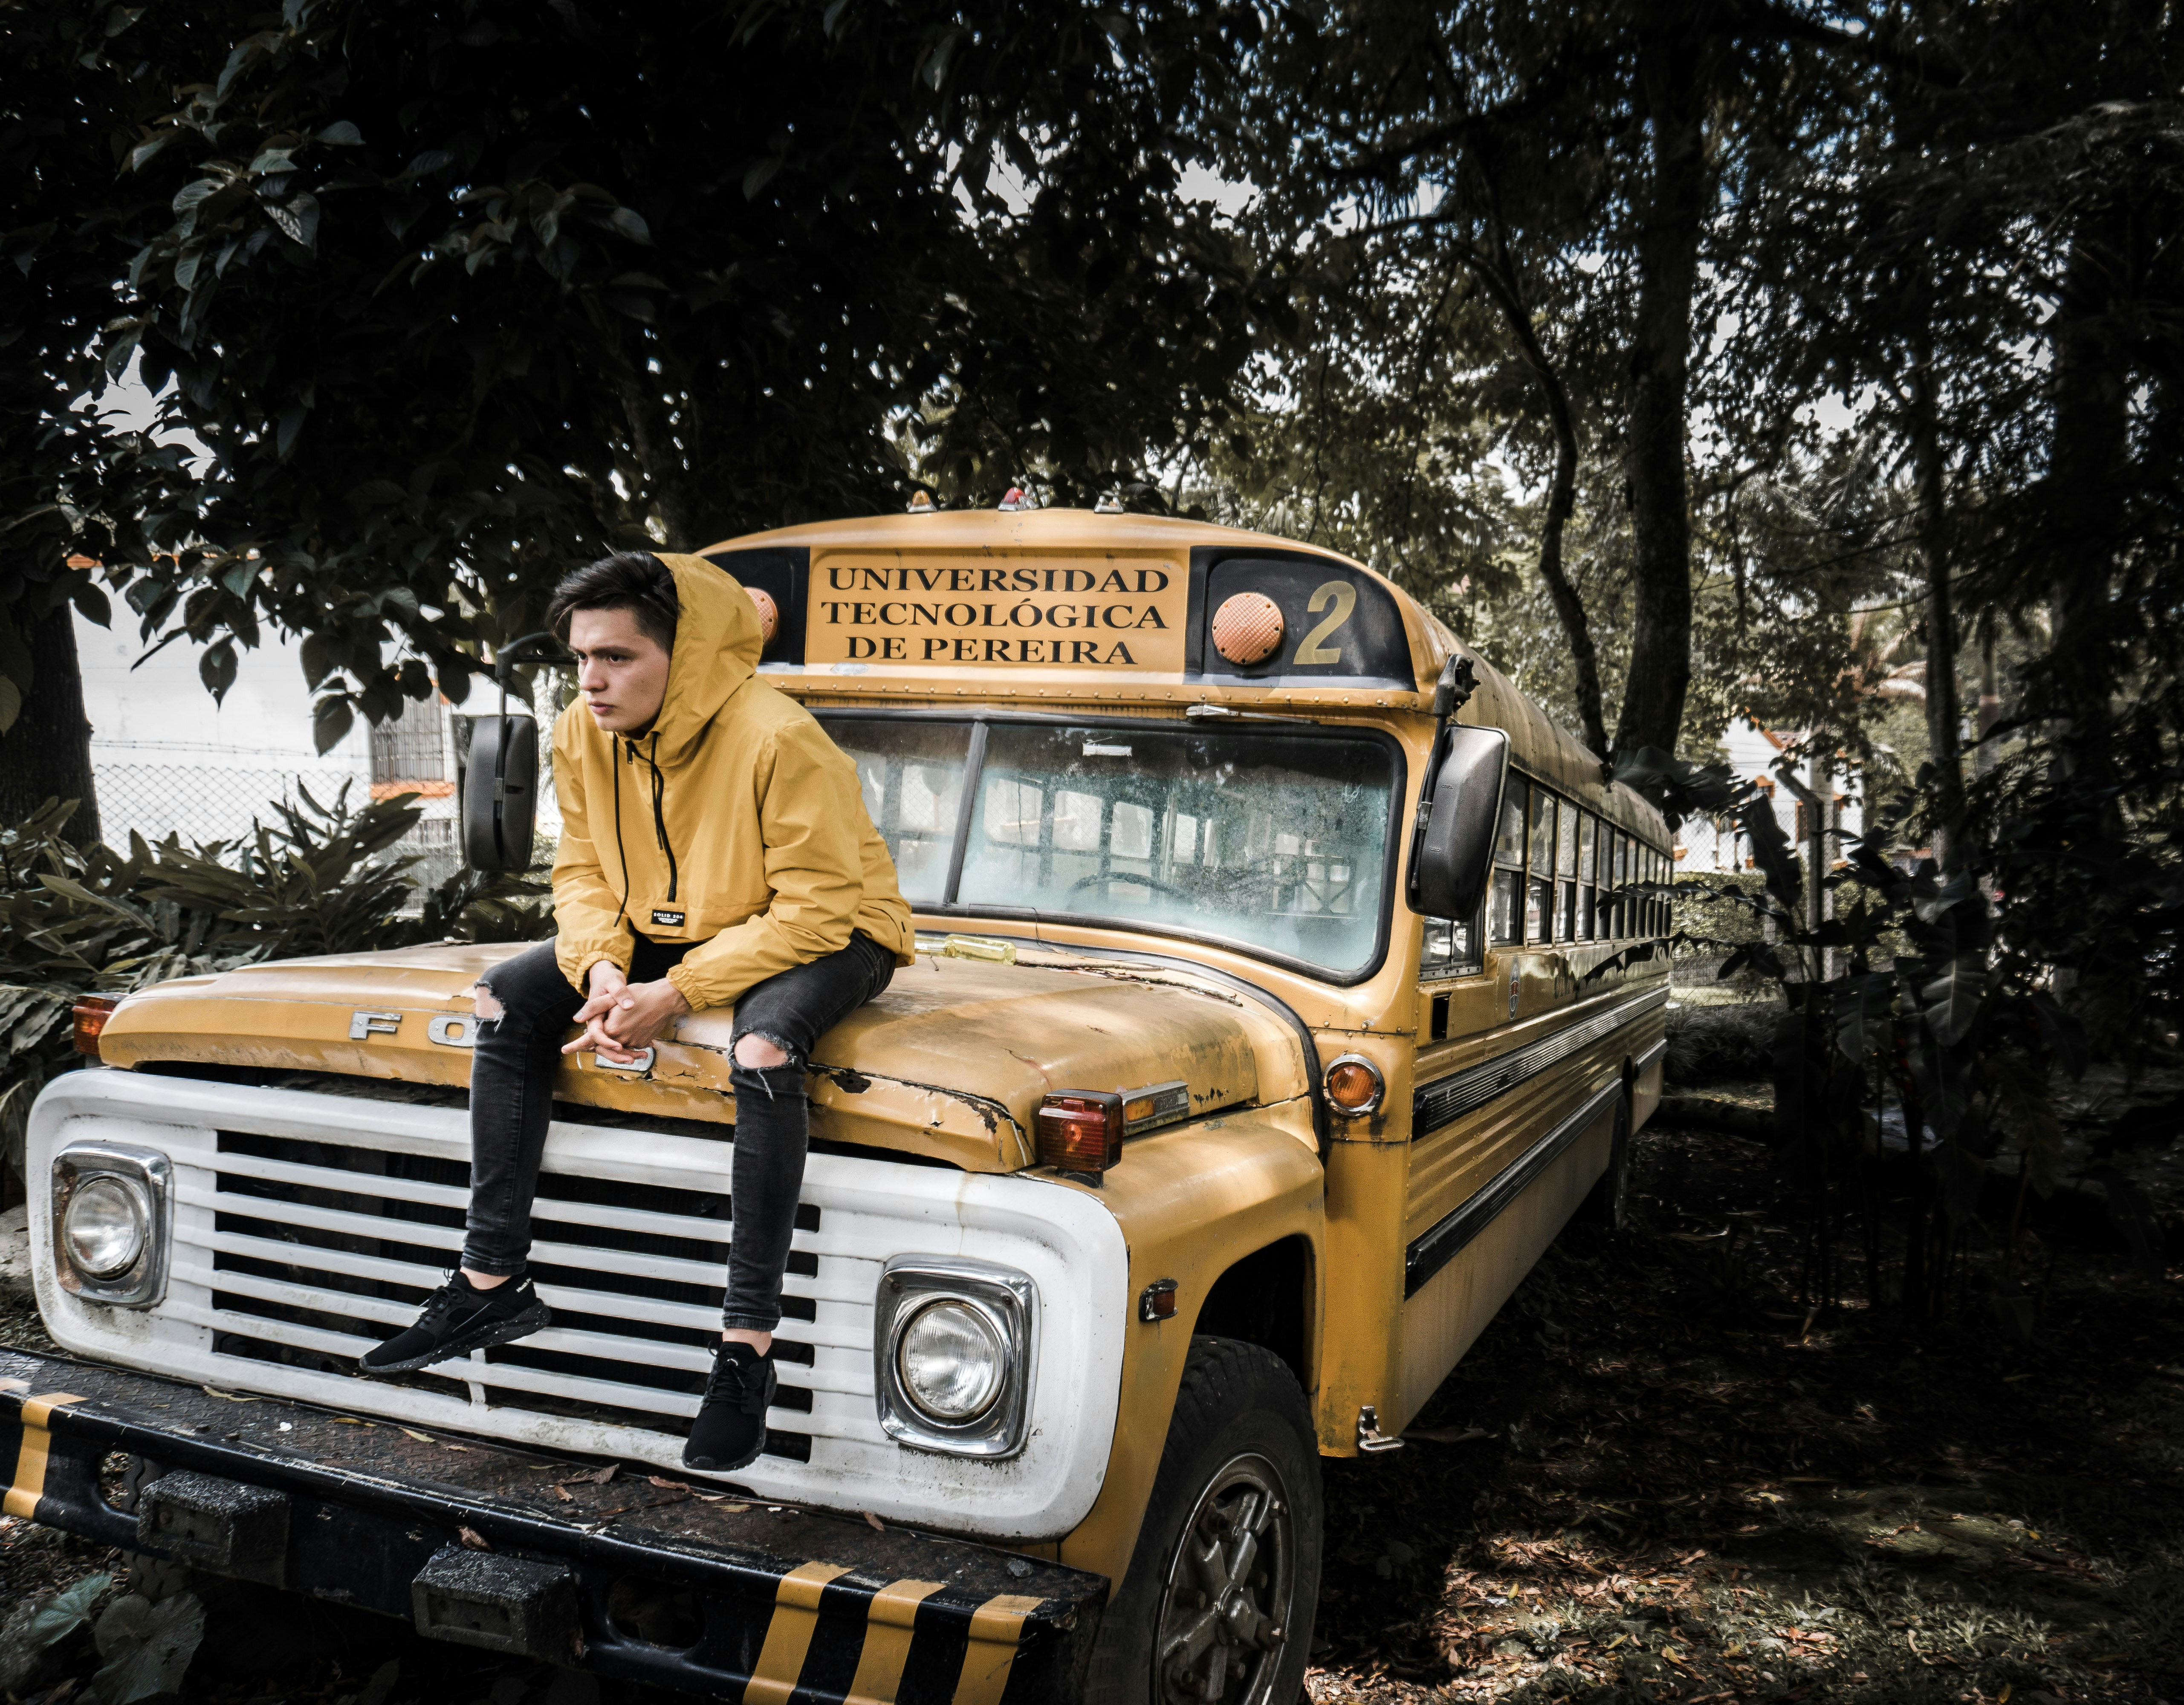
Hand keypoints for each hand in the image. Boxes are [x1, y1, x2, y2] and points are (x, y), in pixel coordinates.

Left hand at [563, 971, 688, 1062]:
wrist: (666, 999)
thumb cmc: (640, 994)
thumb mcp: (613, 996)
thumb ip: (594, 1007)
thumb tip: (577, 1018)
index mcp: (612, 1028)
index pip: (590, 1039)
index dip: (576, 1045)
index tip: (564, 1050)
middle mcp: (622, 1039)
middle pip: (603, 1047)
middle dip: (595, 1046)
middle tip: (581, 1045)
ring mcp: (633, 1042)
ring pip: (616, 1048)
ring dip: (611, 1045)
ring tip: (608, 1039)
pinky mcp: (642, 1042)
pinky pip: (629, 1046)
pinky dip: (624, 1044)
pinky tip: (624, 1034)